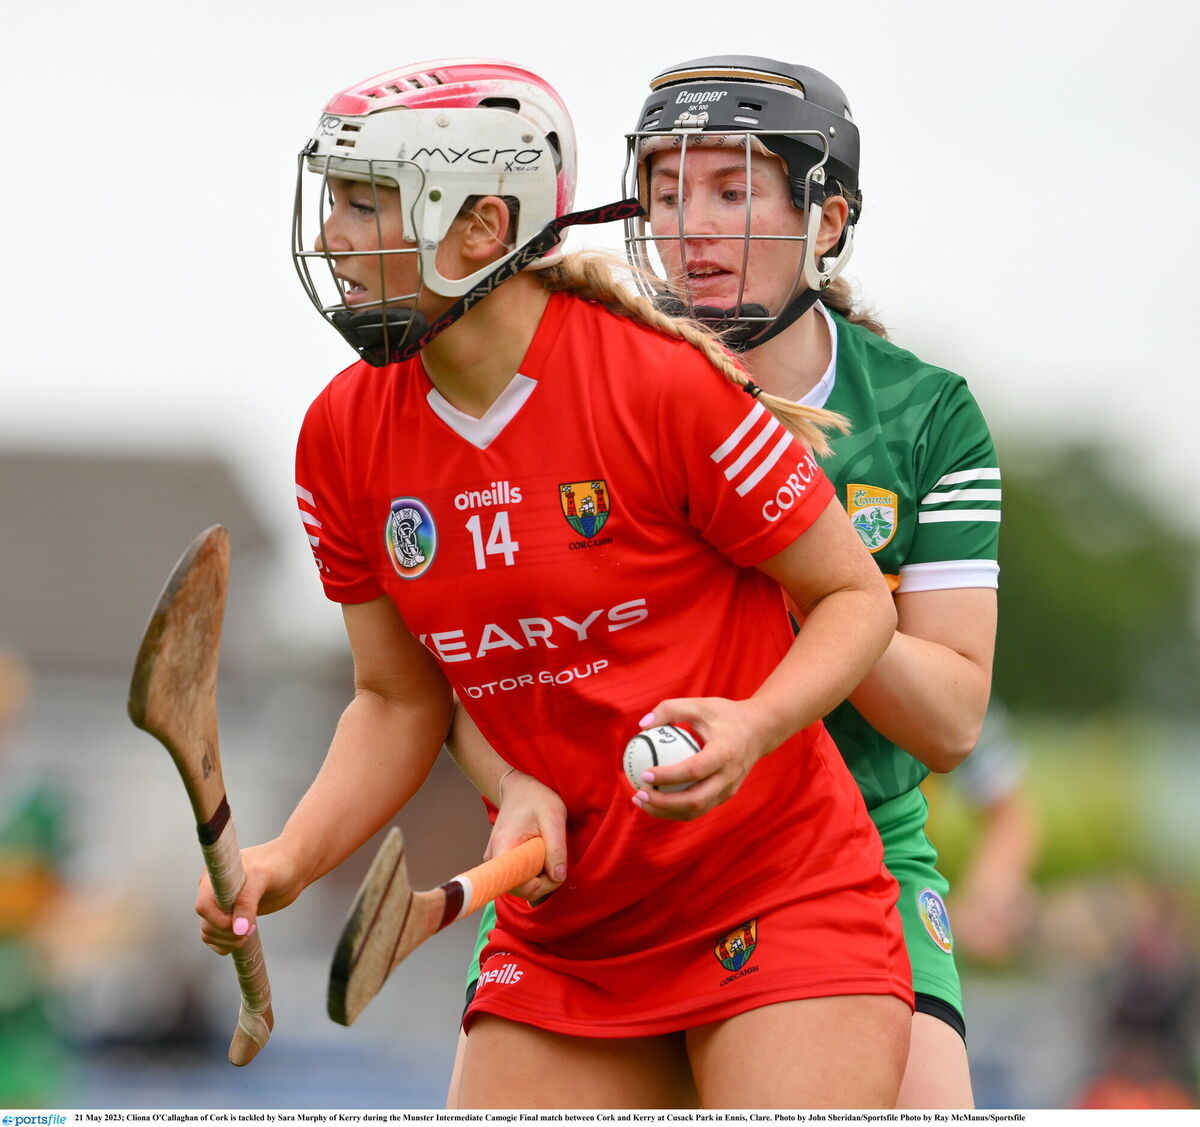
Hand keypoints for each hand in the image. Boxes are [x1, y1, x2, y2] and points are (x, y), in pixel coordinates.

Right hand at [194, 838, 304, 955]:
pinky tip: (242, 940)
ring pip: (209, 933)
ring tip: (249, 933)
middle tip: (250, 930)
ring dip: (227, 941)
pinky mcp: (228, 915)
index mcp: (214, 876)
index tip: (241, 922)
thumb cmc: (278, 864)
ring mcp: (220, 904)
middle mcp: (212, 890)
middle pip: (207, 923)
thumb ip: (248, 901)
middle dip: (227, 933)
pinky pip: (215, 938)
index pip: (204, 906)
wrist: (292, 868)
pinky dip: (226, 944)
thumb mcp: (262, 877)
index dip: (219, 920)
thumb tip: (238, 929)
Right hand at [485, 770, 567, 903]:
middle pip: (519, 889)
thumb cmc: (536, 799)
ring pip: (519, 885)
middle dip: (543, 883)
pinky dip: (534, 873)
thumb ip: (556, 847)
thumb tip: (558, 877)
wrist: (520, 789)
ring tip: (548, 854)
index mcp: (503, 847)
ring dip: (539, 878)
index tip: (551, 871)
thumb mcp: (554, 816)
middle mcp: (493, 858)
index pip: (514, 885)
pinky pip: (518, 878)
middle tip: (556, 860)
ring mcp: (496, 861)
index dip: (537, 886)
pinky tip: (541, 857)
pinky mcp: (502, 861)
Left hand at [630, 697, 776, 820]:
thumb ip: (670, 709)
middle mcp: (729, 776)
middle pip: (695, 800)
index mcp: (724, 753)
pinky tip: (656, 800)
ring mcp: (729, 789)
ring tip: (641, 801)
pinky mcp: (726, 795)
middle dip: (663, 803)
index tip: (644, 774)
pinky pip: (699, 808)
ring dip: (666, 811)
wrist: (761, 730)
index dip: (668, 776)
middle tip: (638, 794)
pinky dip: (676, 809)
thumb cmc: (725, 715)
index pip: (693, 771)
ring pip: (696, 810)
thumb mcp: (699, 705)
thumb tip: (641, 726)